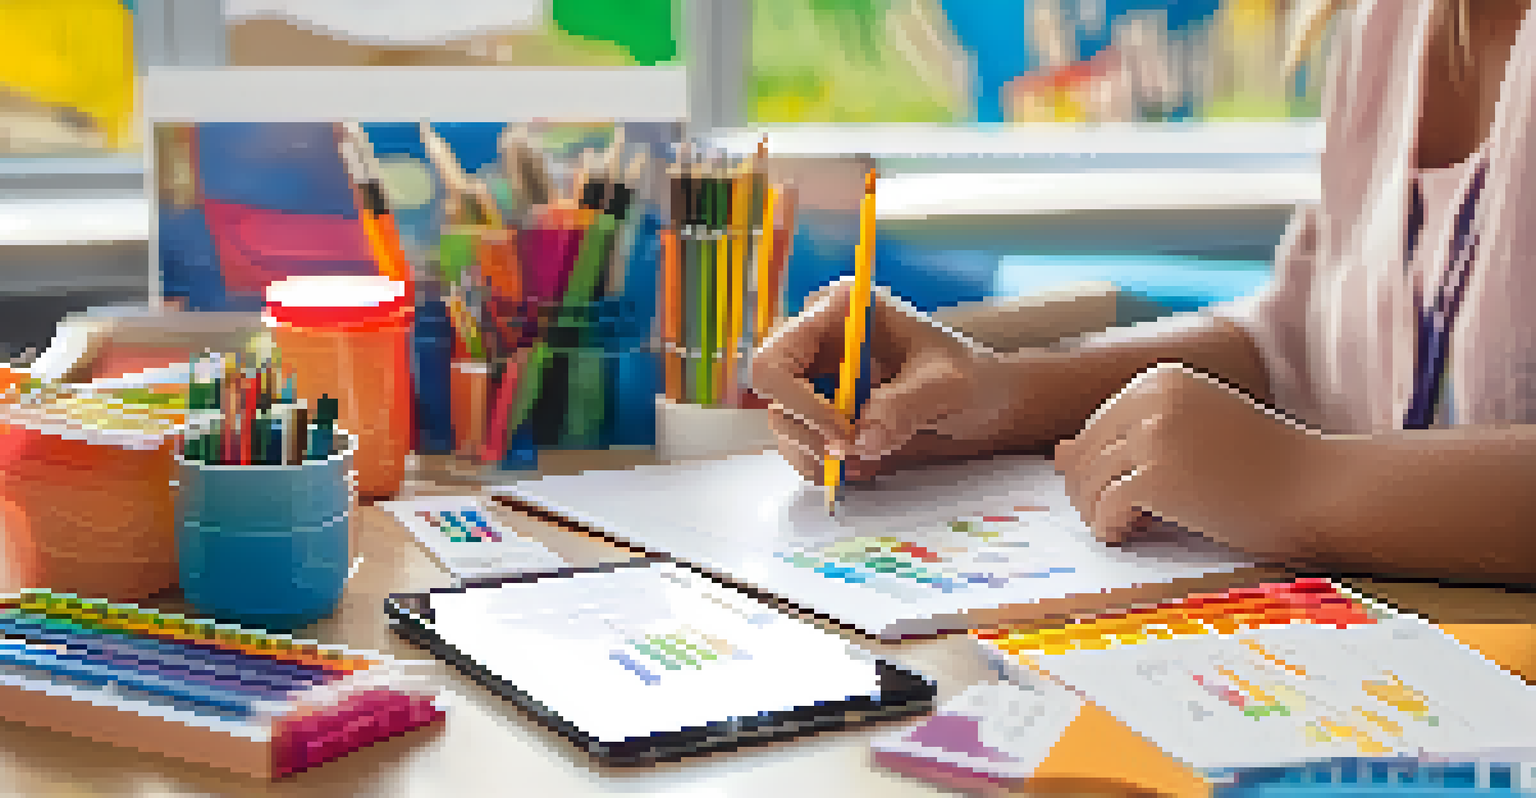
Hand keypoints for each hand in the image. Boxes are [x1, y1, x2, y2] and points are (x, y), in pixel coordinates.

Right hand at [751, 278, 1021, 482]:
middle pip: (772, 398)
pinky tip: (865, 462)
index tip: (843, 432)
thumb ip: (907, 405)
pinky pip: (801, 448)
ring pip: (784, 427)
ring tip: (871, 455)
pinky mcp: (823, 413)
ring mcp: (816, 380)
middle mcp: (818, 342)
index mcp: (839, 313)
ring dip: (820, 454)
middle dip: (811, 433)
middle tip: (858, 451)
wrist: (985, 404)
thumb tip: (863, 436)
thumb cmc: (970, 378)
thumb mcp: (950, 386)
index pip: (776, 359)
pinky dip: (826, 465)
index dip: (799, 402)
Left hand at [1053, 362, 1331, 564]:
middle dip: (1088, 492)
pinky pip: (1105, 509)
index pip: (1095, 427)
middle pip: (1083, 455)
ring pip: (1086, 483)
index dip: (1097, 467)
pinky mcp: (1157, 477)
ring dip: (1097, 512)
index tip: (1126, 492)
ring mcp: (1153, 436)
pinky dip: (1109, 527)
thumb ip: (1126, 438)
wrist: (1319, 488)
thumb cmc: (1261, 466)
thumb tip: (1056, 454)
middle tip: (1116, 518)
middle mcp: (1152, 399)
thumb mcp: (1188, 435)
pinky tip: (1129, 534)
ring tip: (1125, 527)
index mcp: (1160, 380)